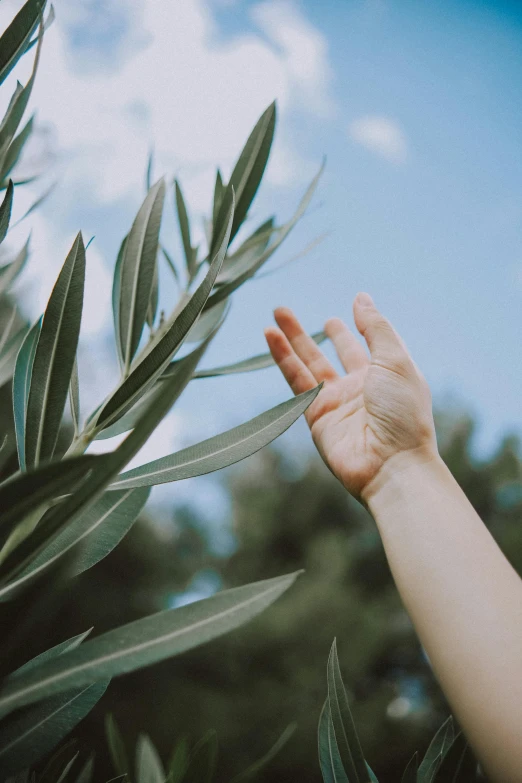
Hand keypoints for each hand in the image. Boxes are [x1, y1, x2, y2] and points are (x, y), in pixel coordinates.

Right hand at [264, 292, 438, 502]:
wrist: (391, 465)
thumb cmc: (403, 414)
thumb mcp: (395, 360)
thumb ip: (376, 327)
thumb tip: (361, 298)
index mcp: (387, 375)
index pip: (369, 344)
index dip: (359, 327)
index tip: (350, 308)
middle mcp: (362, 388)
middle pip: (333, 353)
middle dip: (313, 333)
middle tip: (289, 313)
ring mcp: (338, 403)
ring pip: (309, 364)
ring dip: (291, 340)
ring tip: (275, 316)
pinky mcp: (317, 417)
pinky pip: (296, 382)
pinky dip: (283, 359)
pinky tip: (271, 338)